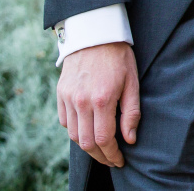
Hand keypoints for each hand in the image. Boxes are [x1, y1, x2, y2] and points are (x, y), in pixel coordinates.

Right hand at [57, 42, 139, 166]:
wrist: (95, 33)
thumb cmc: (118, 56)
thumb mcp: (132, 82)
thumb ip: (131, 113)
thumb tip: (129, 140)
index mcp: (102, 99)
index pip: (104, 139)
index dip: (112, 155)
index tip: (120, 160)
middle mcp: (81, 101)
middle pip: (86, 143)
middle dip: (100, 156)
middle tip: (111, 159)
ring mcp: (68, 98)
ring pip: (73, 136)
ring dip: (87, 146)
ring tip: (101, 148)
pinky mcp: (60, 93)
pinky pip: (64, 122)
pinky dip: (75, 131)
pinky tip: (87, 130)